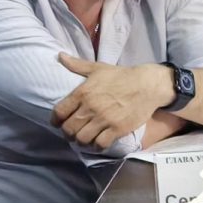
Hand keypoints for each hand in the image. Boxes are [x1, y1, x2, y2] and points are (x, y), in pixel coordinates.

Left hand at [53, 55, 174, 146]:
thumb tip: (60, 56)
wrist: (146, 85)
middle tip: (72, 133)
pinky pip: (100, 144)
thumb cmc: (121, 76)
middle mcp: (91, 108)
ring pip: (83, 139)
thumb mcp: (98, 68)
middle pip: (69, 129)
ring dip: (81, 141)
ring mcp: (104, 119)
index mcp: (82, 92)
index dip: (55, 121)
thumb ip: (77, 65)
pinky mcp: (117, 129)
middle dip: (68, 133)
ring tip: (84, 139)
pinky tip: (98, 143)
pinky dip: (97, 146)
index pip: (60, 112)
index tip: (58, 123)